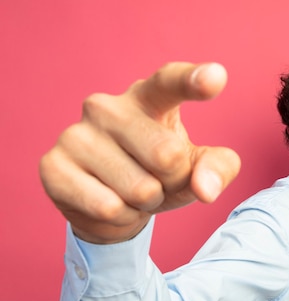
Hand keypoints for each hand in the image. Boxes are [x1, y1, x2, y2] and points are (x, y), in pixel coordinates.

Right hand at [40, 62, 240, 243]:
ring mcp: (76, 134)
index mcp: (148, 97)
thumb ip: (218, 169)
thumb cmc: (160, 174)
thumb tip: (206, 188)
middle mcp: (107, 106)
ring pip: (141, 189)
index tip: (216, 77)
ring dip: (147, 203)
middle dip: (173, 181)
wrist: (111, 206)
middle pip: (167, 155)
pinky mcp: (53, 166)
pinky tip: (110, 203)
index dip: (193, 81)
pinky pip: (109, 207)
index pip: (170, 82)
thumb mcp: (198, 168)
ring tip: (134, 192)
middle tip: (158, 180)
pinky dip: (122, 217)